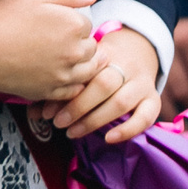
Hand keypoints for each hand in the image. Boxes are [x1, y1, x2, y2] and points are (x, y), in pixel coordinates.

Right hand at [0, 0, 101, 100]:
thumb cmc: (1, 17)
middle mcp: (74, 52)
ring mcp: (63, 75)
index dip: (72, 21)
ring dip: (79, 63)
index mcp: (74, 25)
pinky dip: (70, 83)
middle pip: (91, 48)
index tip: (55, 22)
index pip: (87, 23)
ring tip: (58, 56)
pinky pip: (73, 90)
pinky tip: (54, 73)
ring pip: (88, 71)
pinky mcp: (50, 91)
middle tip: (54, 38)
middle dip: (79, 42)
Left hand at [37, 25, 161, 144]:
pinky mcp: (153, 98)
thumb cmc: (99, 64)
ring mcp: (141, 83)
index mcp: (103, 54)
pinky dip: (128, 129)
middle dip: (78, 107)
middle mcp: (125, 66)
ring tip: (73, 133)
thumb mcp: (81, 68)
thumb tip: (34, 113)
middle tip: (58, 123)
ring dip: (95, 120)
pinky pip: (147, 116)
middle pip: (103, 85)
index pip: (84, 73)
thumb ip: (59, 87)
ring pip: (121, 102)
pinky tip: (108, 139)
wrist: (137, 49)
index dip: (64, 94)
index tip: (46, 112)